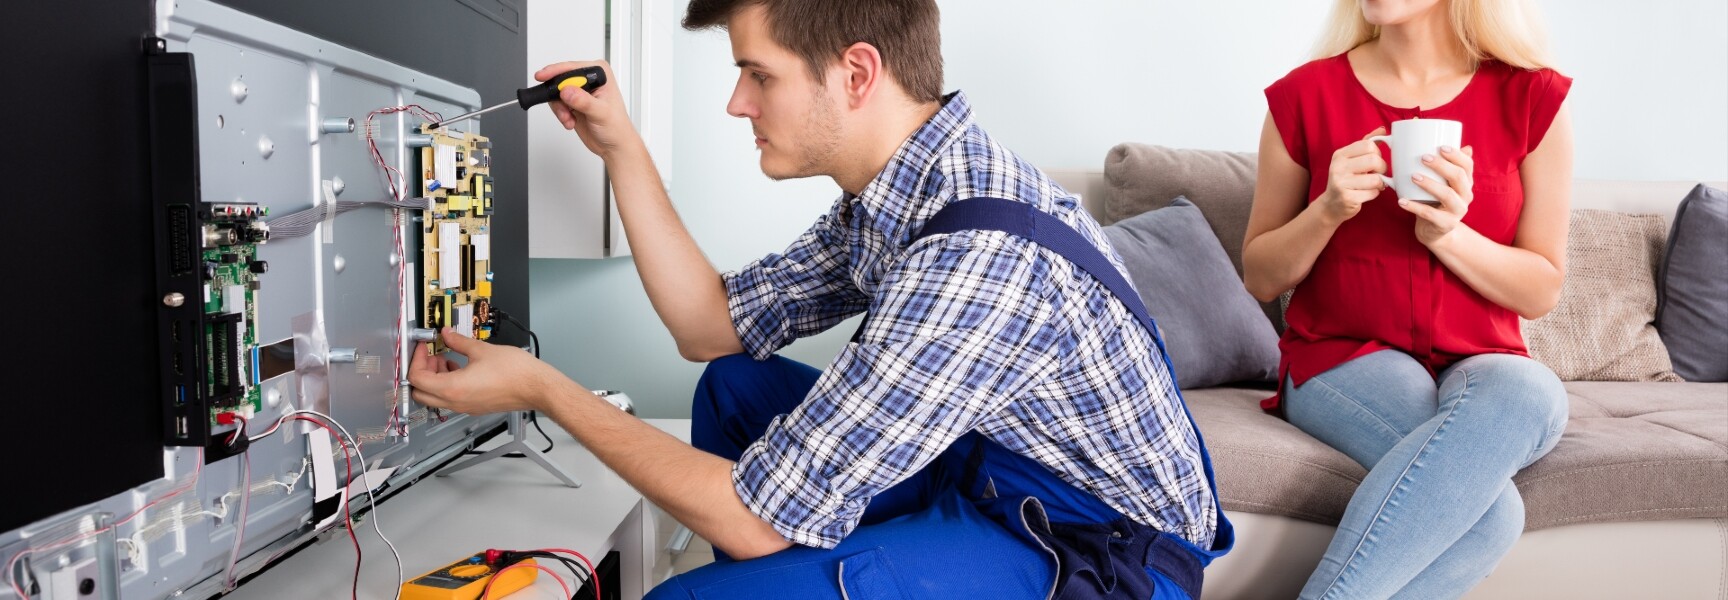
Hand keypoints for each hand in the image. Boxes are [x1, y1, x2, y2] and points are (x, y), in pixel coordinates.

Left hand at [407, 329, 561, 414]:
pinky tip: (460, 368)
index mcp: (453, 388)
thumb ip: (458, 341)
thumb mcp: (482, 349)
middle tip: (431, 354)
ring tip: (446, 359)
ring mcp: (465, 407)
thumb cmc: (516, 373)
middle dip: (422, 372)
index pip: (418, 378)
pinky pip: (451, 399)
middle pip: (420, 393)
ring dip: (434, 378)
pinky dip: (447, 384)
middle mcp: (456, 402)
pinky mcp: (475, 406)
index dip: (416, 359)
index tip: (423, 347)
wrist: (536, 387)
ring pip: (435, 398)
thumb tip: (447, 335)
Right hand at [535, 60, 640, 158]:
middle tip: (563, 110)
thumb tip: (567, 91)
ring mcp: (580, 92)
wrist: (614, 145)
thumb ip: (583, 101)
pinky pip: (556, 103)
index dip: (556, 71)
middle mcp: (589, 80)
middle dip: (558, 96)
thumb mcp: (601, 113)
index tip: (543, 77)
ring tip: (569, 119)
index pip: (573, 67)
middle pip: (561, 78)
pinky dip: (560, 114)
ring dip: (560, 108)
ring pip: (556, 92)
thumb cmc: (616, 128)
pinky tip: (570, 121)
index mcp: (600, 74)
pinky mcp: (572, 102)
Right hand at [1317, 127, 1389, 224]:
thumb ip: (1366, 143)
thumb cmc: (1346, 179)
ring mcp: (1341, 183)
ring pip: (1376, 179)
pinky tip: (1367, 194)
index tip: (1375, 159)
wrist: (1331, 205)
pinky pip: (1373, 193)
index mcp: (1340, 154)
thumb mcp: (1352, 159)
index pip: (1368, 144)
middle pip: (1374, 160)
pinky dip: (1375, 193)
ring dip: (1380, 183)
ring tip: (1374, 185)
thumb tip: (1383, 129)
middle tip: (1378, 173)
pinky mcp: (1347, 198)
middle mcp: (1338, 167)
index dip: (1377, 152)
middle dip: (1382, 168)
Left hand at [1400, 145, 1474, 245]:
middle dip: (1441, 165)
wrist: (1434, 231)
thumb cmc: (1434, 200)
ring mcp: (1458, 211)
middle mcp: (1466, 195)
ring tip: (1413, 176)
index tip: (1440, 146)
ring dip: (1429, 184)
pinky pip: (1430, 214)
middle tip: (1423, 157)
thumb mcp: (1439, 182)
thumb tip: (1435, 135)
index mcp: (1466, 182)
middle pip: (1458, 177)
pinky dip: (1414, 207)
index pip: (1467, 165)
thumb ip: (1439, 164)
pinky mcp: (1446, 224)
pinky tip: (1401, 201)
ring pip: (1447, 195)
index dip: (1456, 155)